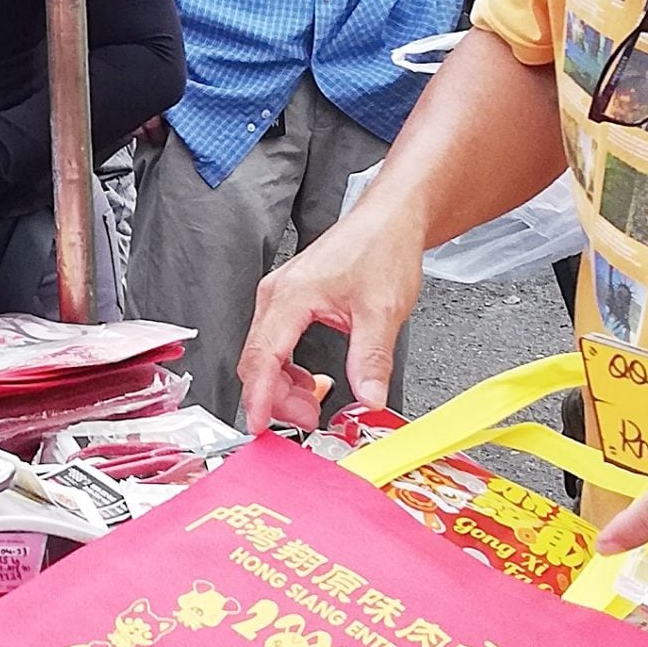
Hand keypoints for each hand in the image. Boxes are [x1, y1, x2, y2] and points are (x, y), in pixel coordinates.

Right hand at [238, 200, 425, 431]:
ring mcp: (281, 297)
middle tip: (309, 419)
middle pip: (256, 361)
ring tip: (313, 403)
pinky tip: (309, 380)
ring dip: (282, 386)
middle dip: (276, 398)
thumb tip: (367, 398)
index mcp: (290, 297)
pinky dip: (287, 369)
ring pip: (263, 355)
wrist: (391, 220)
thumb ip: (371, 360)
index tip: (259, 426)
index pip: (261, 359)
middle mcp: (277, 295)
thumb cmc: (381, 248)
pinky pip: (275, 344)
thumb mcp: (382, 312)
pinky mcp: (290, 300)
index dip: (258, 398)